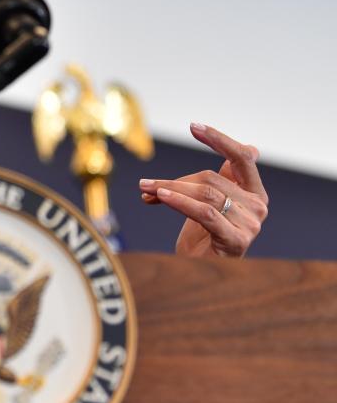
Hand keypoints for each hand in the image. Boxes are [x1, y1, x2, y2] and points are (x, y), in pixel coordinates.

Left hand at [138, 123, 268, 257]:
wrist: (200, 275)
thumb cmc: (203, 238)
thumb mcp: (210, 202)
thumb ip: (222, 178)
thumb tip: (253, 147)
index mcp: (255, 193)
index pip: (242, 158)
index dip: (219, 139)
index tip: (193, 126)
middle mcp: (259, 207)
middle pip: (210, 178)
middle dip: (173, 180)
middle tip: (144, 184)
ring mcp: (250, 225)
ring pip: (204, 193)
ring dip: (167, 189)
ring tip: (144, 189)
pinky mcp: (236, 240)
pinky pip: (204, 213)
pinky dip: (179, 202)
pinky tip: (158, 197)